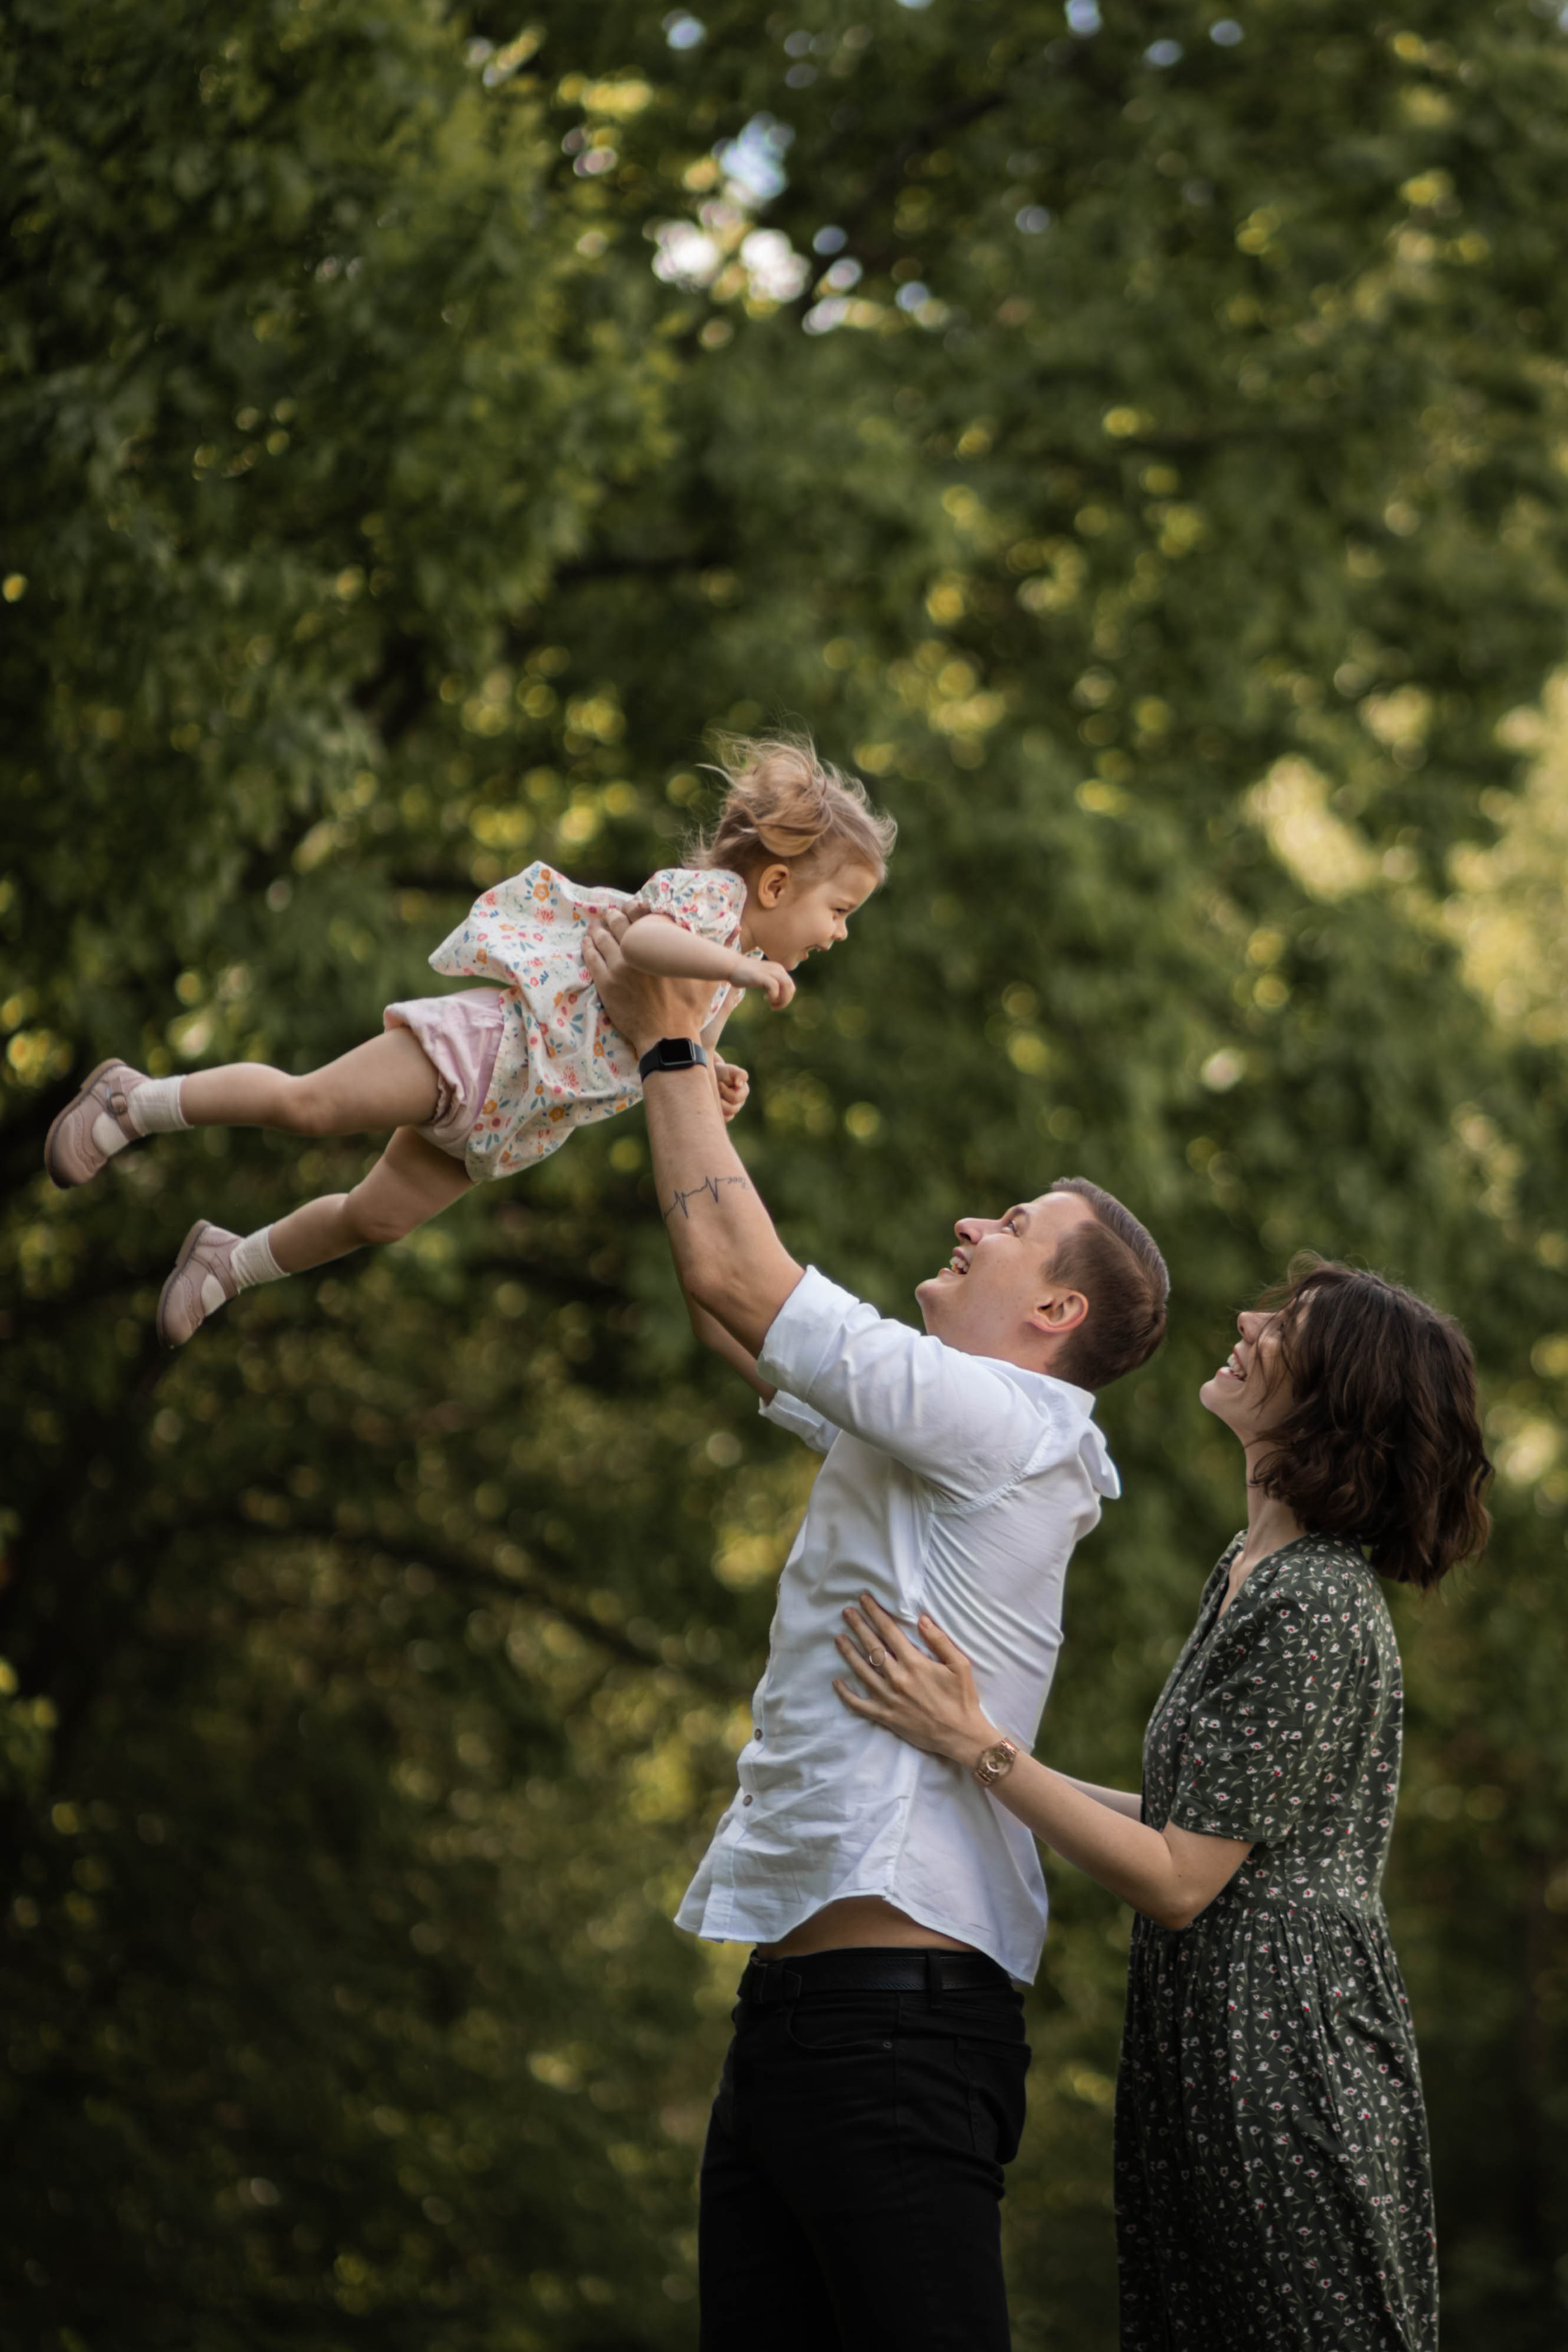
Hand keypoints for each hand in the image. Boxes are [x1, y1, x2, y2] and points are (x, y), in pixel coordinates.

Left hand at [585, 918, 715, 1054]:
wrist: (669, 1038)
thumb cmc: (690, 1009)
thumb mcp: (709, 978)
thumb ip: (719, 950)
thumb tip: (736, 929)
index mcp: (662, 947)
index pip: (645, 917)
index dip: (637, 908)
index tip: (634, 906)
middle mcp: (640, 952)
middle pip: (620, 923)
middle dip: (615, 915)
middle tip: (613, 912)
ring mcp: (620, 967)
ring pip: (603, 938)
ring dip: (599, 927)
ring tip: (597, 923)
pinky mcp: (606, 983)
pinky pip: (592, 958)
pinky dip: (588, 946)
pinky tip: (588, 940)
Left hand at [715, 1057, 749, 1122]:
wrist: (711, 1075)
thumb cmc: (722, 1072)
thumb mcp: (730, 1070)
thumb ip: (739, 1074)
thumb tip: (739, 1084)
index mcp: (743, 1091)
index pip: (736, 1098)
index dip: (725, 1091)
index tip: (719, 1083)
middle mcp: (739, 1102)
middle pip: (732, 1109)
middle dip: (721, 1100)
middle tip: (713, 1091)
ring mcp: (732, 1110)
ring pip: (727, 1116)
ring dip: (717, 1106)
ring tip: (711, 1096)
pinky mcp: (724, 1116)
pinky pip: (721, 1120)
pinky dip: (715, 1113)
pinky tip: (710, 1103)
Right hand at [732, 957, 794, 1010]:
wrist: (732, 966)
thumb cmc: (745, 974)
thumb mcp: (763, 977)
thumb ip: (771, 982)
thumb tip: (778, 995)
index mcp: (778, 969)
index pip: (790, 986)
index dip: (786, 997)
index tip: (774, 1003)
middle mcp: (777, 969)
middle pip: (791, 987)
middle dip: (785, 1000)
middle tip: (774, 1006)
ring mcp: (770, 972)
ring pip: (787, 985)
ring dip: (782, 999)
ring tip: (772, 1004)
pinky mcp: (761, 976)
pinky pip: (774, 987)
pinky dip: (773, 996)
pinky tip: (765, 998)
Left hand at [833, 1593, 996, 1770]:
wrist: (960, 1736)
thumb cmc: (962, 1699)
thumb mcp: (960, 1665)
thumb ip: (940, 1640)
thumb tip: (922, 1619)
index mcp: (915, 1663)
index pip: (889, 1631)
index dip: (875, 1613)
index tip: (864, 1600)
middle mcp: (898, 1678)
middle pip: (872, 1647)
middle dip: (858, 1627)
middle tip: (846, 1613)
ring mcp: (889, 1698)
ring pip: (862, 1671)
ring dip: (848, 1653)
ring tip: (839, 1638)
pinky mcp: (885, 1717)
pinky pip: (859, 1705)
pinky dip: (846, 1694)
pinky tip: (836, 1682)